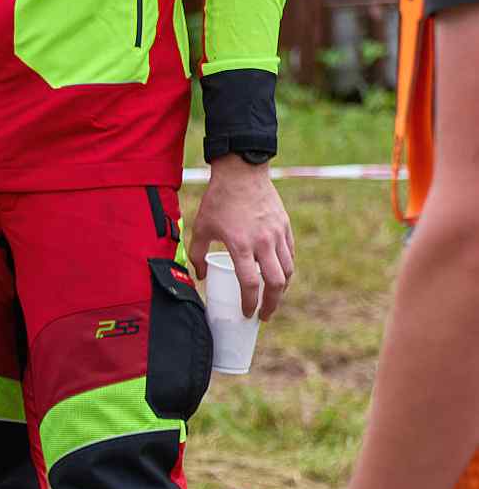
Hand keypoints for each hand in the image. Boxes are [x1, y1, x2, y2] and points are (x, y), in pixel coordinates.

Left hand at [187, 157, 294, 319]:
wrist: (241, 173)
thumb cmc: (218, 201)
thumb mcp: (201, 227)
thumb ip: (197, 254)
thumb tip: (202, 276)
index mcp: (241, 245)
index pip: (250, 283)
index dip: (250, 303)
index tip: (247, 314)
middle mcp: (263, 242)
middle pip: (276, 283)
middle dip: (271, 304)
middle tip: (264, 315)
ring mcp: (278, 234)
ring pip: (288, 270)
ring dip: (282, 289)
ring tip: (273, 299)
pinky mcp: (285, 227)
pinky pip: (290, 254)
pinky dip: (287, 269)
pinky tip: (280, 276)